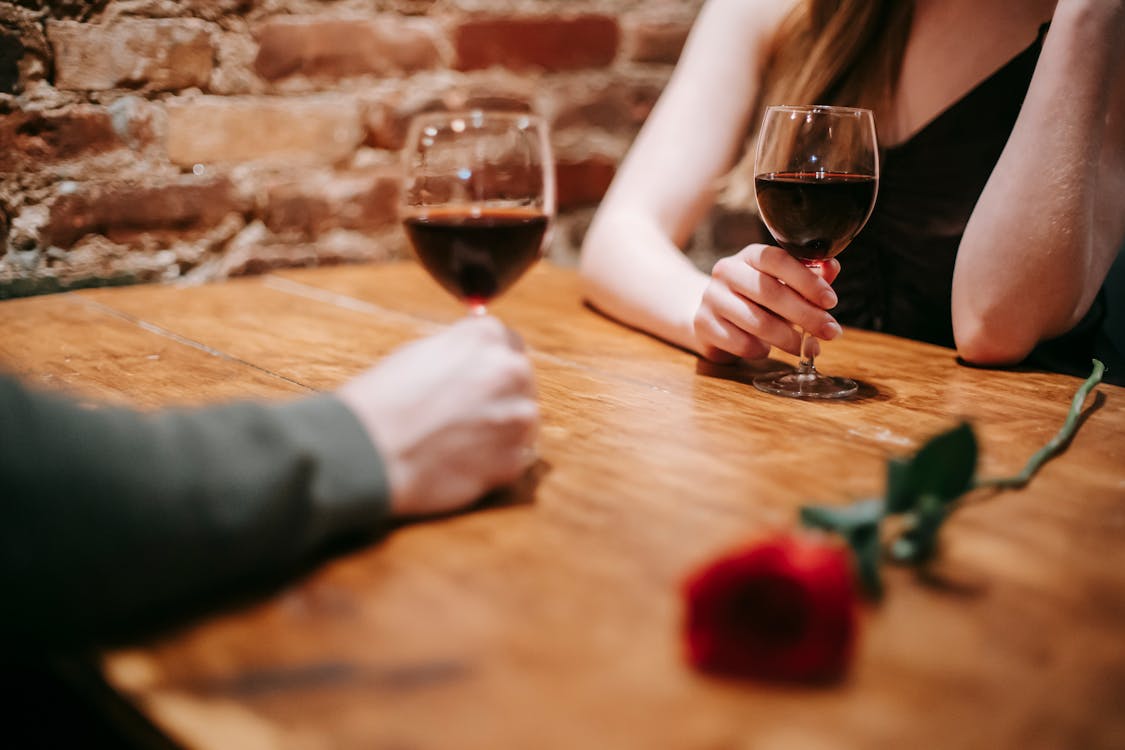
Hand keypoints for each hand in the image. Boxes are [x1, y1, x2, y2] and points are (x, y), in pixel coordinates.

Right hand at [338, 315, 538, 516]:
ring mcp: (517, 416)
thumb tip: (476, 360)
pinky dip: (491, 464)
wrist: (367, 451)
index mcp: (486, 336)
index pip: (508, 343)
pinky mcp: (513, 459)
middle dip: (499, 396)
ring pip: (521, 421)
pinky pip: (512, 459)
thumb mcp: (419, 353)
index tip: (477, 380)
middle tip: (463, 415)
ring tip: (457, 441)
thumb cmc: (381, 401)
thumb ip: (459, 353)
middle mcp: (510, 370)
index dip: (490, 364)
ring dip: (499, 430)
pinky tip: (458, 463)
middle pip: (520, 381)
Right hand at [692, 244, 841, 361]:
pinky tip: (767, 350)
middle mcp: (727, 271)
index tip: (831, 301)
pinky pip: (740, 342)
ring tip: (806, 348)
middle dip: (806, 314)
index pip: (778, 260)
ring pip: (756, 321)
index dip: (807, 281)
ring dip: (788, 338)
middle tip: (831, 331)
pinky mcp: (703, 324)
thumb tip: (832, 267)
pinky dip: (760, 350)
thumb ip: (808, 277)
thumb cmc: (756, 299)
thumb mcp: (783, 284)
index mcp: (750, 255)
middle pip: (769, 292)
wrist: (713, 315)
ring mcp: (712, 297)